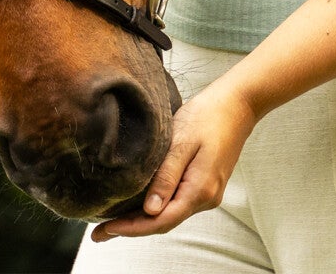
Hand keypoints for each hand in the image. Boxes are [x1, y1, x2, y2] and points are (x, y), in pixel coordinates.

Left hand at [90, 77, 256, 241]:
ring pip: (171, 214)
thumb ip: (166, 176)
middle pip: (164, 223)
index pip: (161, 221)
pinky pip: (177, 203)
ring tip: (112, 220)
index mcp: (200, 189)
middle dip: (131, 228)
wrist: (237, 104)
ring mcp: (208, 193)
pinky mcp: (206, 184)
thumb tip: (149, 210)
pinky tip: (139, 204)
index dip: (131, 229)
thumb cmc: (207, 116)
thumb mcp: (182, 142)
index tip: (104, 230)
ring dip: (143, 220)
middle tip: (98, 232)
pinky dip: (156, 208)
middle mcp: (206, 198)